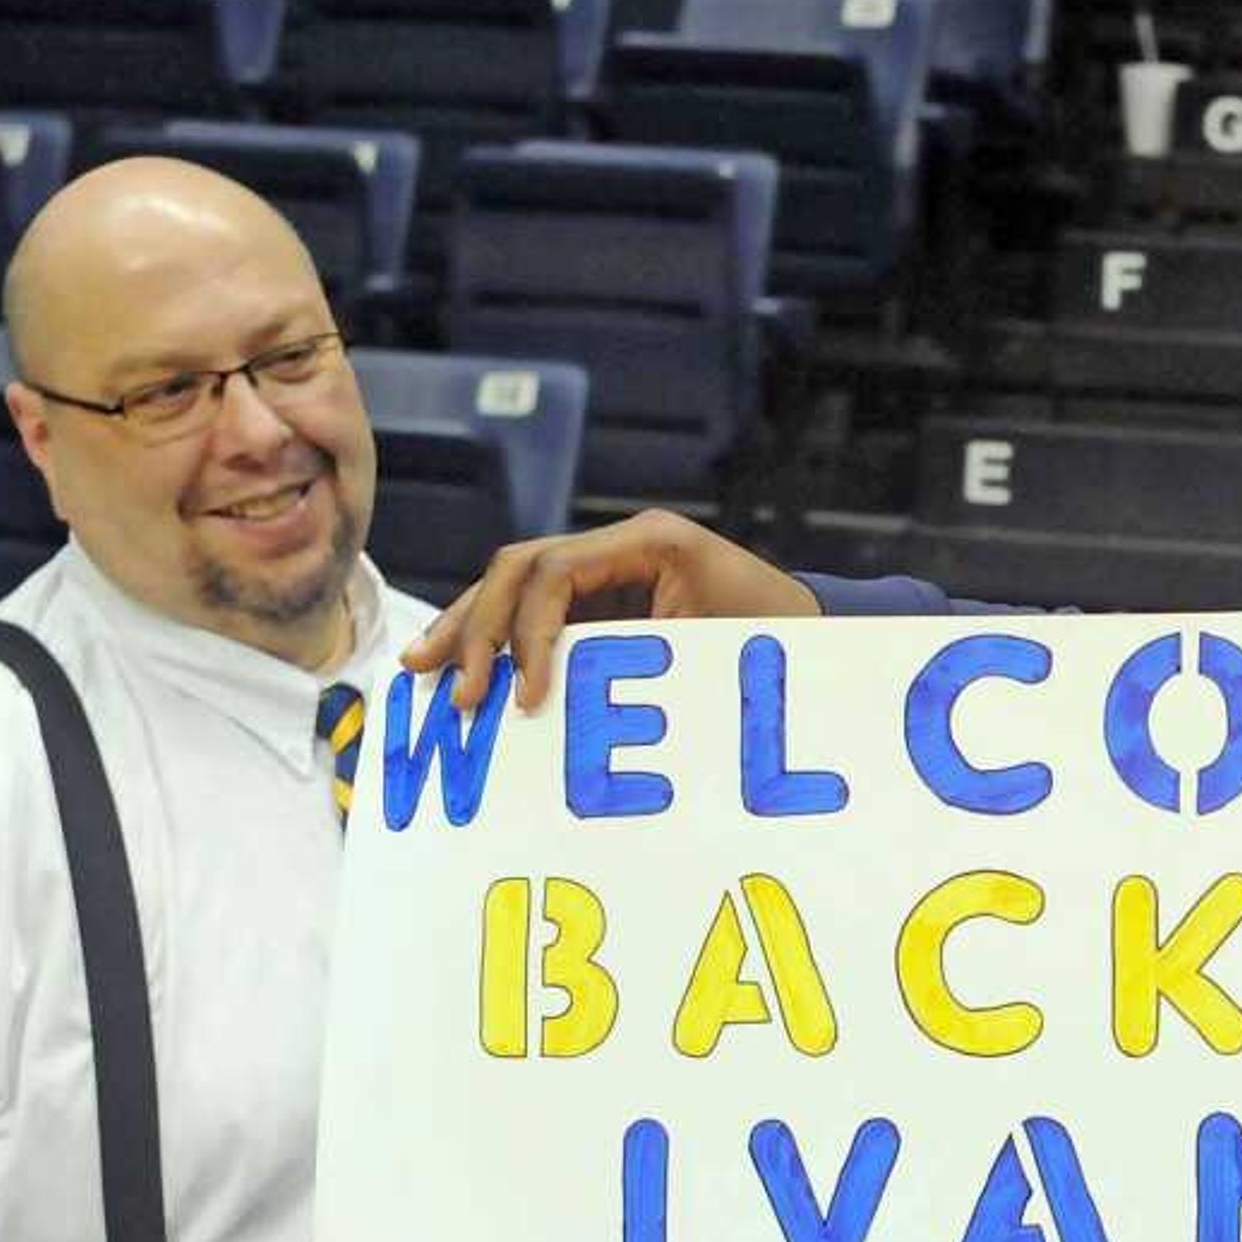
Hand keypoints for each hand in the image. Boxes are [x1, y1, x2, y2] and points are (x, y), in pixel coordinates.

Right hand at [405, 510, 826, 713]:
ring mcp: (612, 564)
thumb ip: (636, 663)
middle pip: (519, 567)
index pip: (554, 572)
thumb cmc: (779, 644)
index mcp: (650, 540)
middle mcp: (623, 542)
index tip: (523, 697)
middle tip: (451, 686)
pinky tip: (462, 664)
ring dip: (470, 625)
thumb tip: (550, 702)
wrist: (818, 636)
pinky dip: (500, 636)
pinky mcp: (608, 594)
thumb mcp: (713, 653)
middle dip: (476, 625)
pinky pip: (538, 608)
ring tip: (423, 667)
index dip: (527, 634)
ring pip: (516, 583)